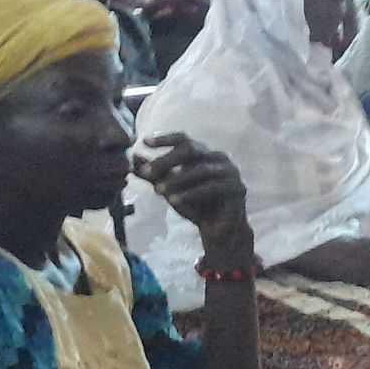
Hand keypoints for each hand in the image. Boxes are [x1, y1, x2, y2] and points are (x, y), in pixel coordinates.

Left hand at [130, 135, 253, 257]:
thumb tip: (132, 158)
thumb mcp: (169, 189)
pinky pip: (211, 188)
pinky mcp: (237, 188)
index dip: (165, 138)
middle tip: (147, 172)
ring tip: (158, 191)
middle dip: (167, 160)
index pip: (184, 139)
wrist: (217, 230)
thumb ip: (153, 175)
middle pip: (191, 150)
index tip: (144, 142)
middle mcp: (218, 157)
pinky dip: (191, 194)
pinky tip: (174, 201)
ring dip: (177, 180)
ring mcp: (230, 171)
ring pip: (200, 170)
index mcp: (203, 153)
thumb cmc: (193, 205)